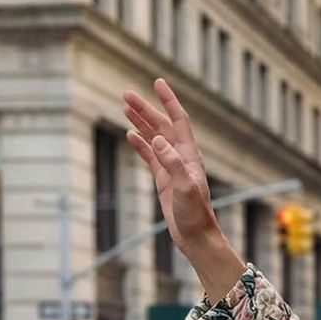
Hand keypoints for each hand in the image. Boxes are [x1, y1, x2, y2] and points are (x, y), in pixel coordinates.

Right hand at [123, 78, 221, 254]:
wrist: (196, 237)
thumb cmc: (195, 215)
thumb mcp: (185, 188)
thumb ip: (172, 163)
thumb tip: (157, 139)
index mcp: (189, 155)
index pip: (179, 120)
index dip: (169, 101)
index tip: (157, 82)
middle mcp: (182, 158)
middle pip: (162, 125)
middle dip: (145, 109)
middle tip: (125, 94)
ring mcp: (172, 168)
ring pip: (154, 138)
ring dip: (140, 123)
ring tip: (124, 108)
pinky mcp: (164, 180)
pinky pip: (150, 156)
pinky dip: (140, 144)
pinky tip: (130, 134)